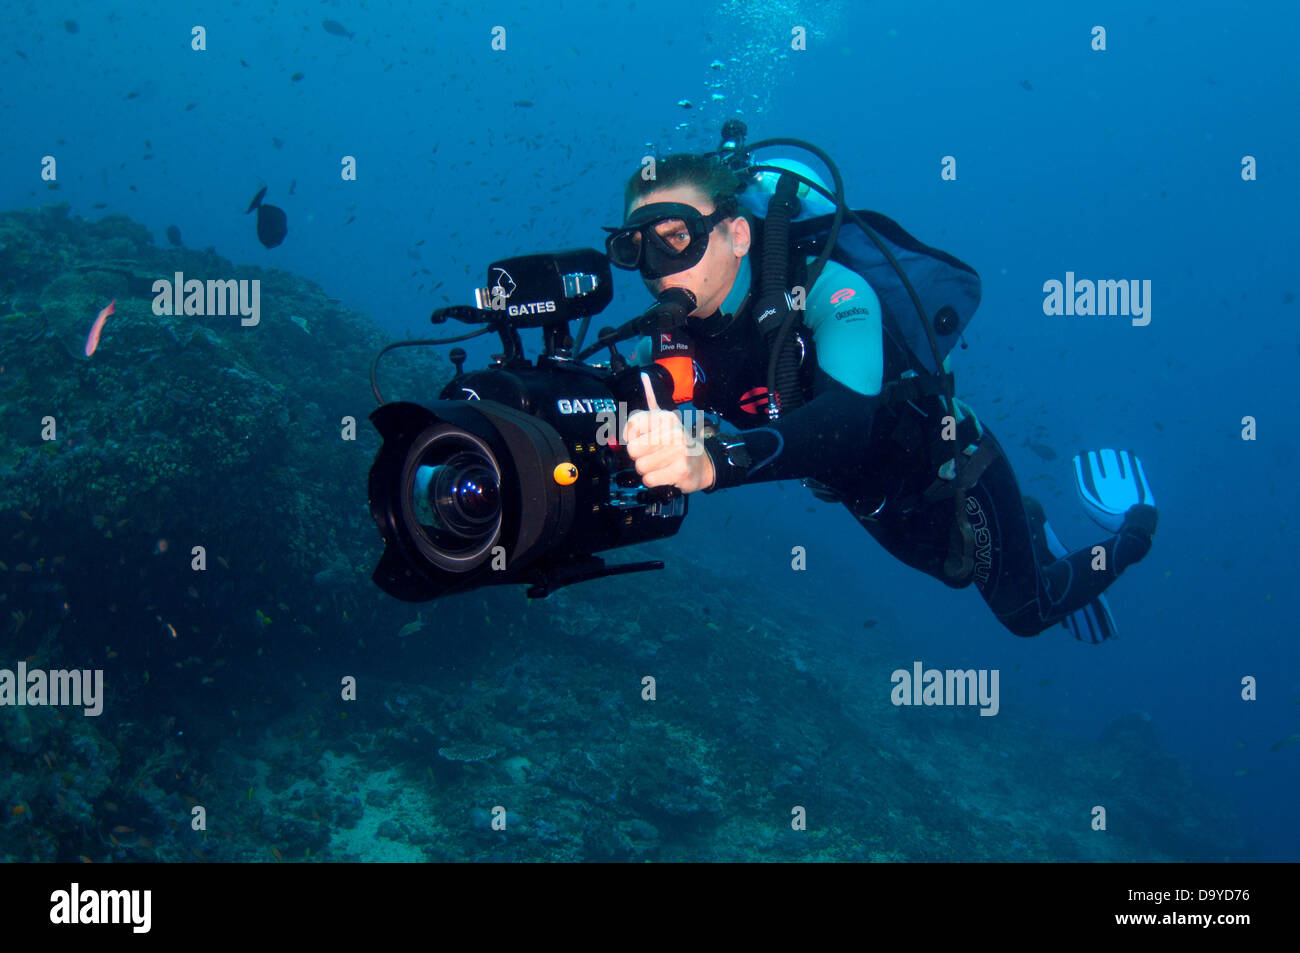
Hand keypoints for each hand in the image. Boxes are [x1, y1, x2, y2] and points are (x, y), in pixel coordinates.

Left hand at [624, 372, 715, 493]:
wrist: (703, 465)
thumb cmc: (677, 444)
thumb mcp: (665, 421)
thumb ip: (651, 402)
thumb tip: (643, 376)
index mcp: (666, 417)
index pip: (631, 424)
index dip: (631, 437)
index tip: (642, 440)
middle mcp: (673, 430)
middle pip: (633, 449)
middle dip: (639, 457)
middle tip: (654, 455)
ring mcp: (679, 450)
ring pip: (640, 467)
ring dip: (647, 470)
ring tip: (661, 465)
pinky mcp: (681, 470)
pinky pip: (649, 480)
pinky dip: (654, 481)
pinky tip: (666, 474)